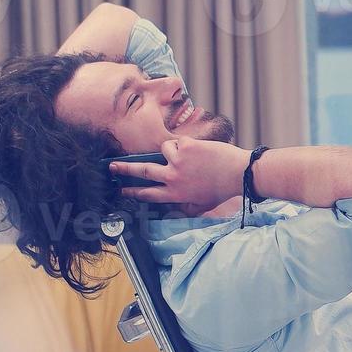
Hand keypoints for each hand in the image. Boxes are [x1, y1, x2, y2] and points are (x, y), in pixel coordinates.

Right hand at [112, 138, 248, 215]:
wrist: (238, 173)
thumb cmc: (221, 189)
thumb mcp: (201, 205)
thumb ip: (184, 207)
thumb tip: (172, 209)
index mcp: (175, 195)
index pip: (147, 194)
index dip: (133, 192)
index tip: (122, 190)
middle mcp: (172, 179)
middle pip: (142, 172)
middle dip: (125, 169)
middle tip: (113, 166)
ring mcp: (177, 162)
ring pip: (163, 150)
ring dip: (173, 151)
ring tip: (191, 156)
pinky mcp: (185, 147)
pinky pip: (178, 142)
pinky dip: (186, 144)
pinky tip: (200, 151)